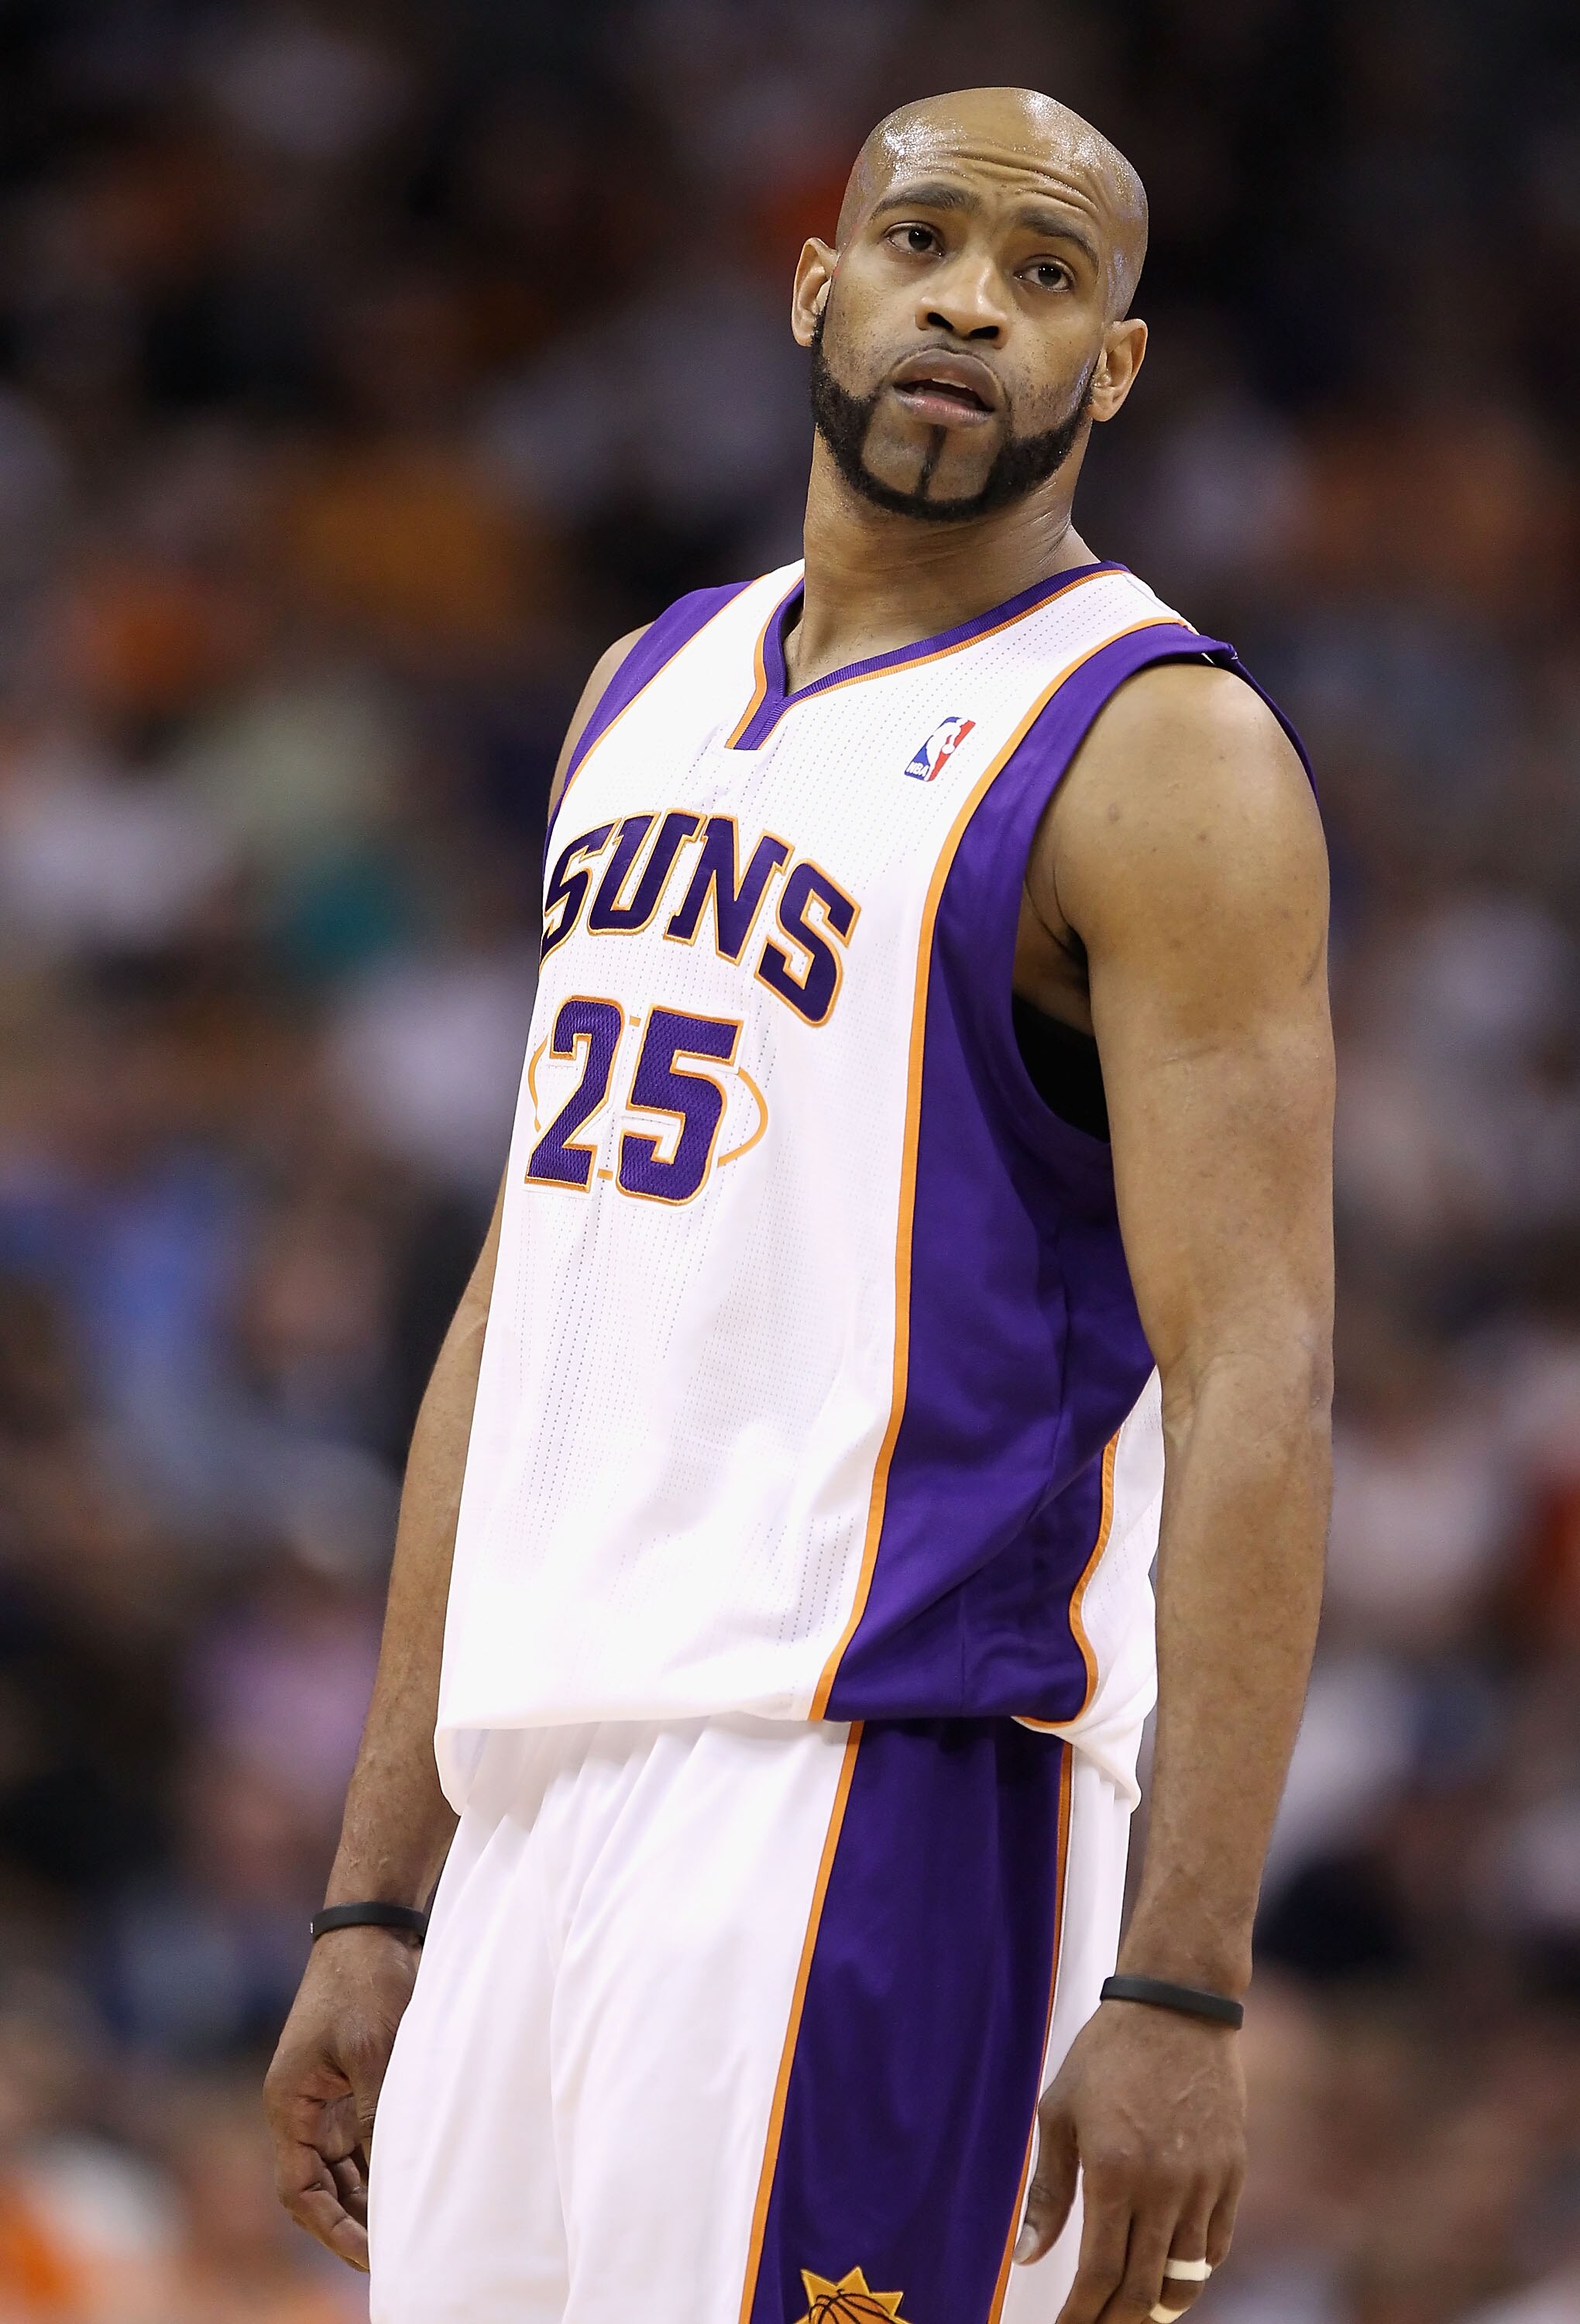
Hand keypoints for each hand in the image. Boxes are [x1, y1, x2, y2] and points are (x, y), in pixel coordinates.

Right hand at [263, 1927, 420, 2270]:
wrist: (374, 1927)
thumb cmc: (365, 1982)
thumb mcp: (372, 2051)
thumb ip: (376, 2115)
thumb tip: (390, 2177)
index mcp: (290, 2106)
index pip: (301, 2191)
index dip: (332, 2230)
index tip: (372, 2258)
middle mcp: (303, 2109)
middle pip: (321, 2188)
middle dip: (355, 2223)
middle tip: (399, 2254)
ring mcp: (328, 2097)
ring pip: (344, 2168)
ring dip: (371, 2197)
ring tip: (412, 2229)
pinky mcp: (353, 2082)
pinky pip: (363, 2140)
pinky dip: (383, 2165)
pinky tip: (415, 2184)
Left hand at [1014, 2001, 1245, 2322]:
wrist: (1177, 2008)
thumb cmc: (1107, 2054)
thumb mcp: (1060, 2112)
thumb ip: (1047, 2190)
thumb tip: (1027, 2256)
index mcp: (1114, 2172)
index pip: (1100, 2274)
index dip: (1082, 2313)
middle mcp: (1164, 2187)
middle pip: (1144, 2288)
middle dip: (1116, 2321)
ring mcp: (1204, 2183)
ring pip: (1185, 2277)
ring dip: (1157, 2307)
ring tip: (1133, 2315)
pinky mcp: (1232, 2172)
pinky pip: (1216, 2246)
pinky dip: (1195, 2273)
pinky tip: (1172, 2278)